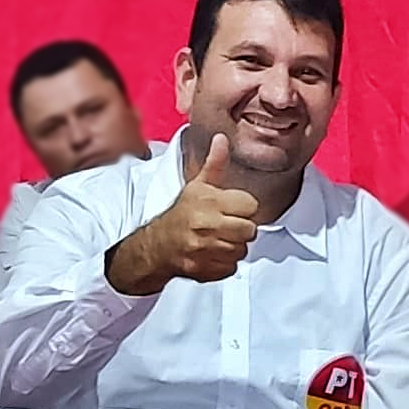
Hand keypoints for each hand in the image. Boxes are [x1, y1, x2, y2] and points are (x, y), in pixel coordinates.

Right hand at [151, 133, 257, 282]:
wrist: (157, 245)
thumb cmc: (182, 214)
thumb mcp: (198, 185)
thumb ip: (215, 164)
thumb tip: (222, 139)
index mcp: (209, 202)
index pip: (251, 206)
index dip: (244, 207)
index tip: (233, 207)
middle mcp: (208, 226)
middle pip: (250, 230)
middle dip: (241, 228)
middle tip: (227, 224)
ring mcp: (206, 250)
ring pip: (242, 250)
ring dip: (234, 246)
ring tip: (218, 238)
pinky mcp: (206, 269)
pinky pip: (232, 267)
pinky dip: (225, 263)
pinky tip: (213, 253)